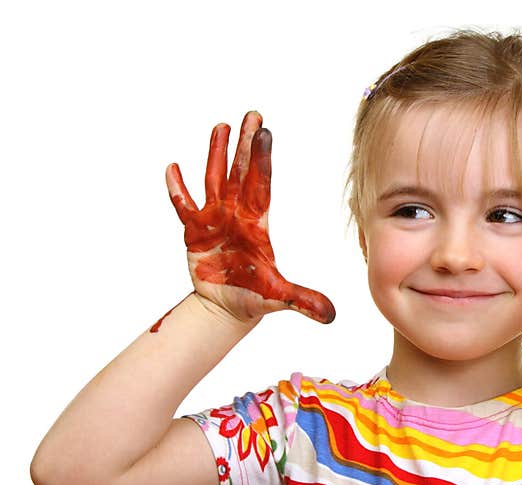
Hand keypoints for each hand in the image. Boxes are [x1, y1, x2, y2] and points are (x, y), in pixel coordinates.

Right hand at [166, 110, 335, 323]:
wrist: (229, 309)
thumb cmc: (255, 298)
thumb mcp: (280, 299)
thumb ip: (303, 301)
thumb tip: (332, 315)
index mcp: (257, 225)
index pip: (261, 186)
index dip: (261, 160)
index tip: (265, 133)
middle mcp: (237, 216)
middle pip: (241, 174)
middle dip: (245, 146)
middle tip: (252, 115)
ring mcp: (215, 220)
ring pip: (215, 180)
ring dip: (216, 155)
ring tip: (221, 127)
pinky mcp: (194, 232)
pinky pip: (184, 206)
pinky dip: (178, 189)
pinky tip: (173, 168)